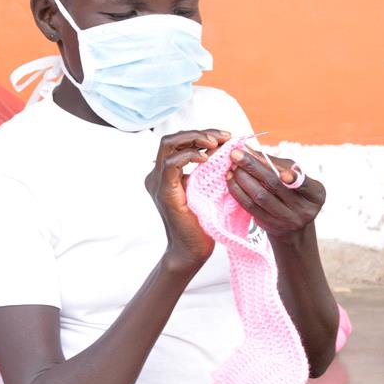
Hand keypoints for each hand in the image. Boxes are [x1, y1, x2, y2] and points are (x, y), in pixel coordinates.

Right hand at [145, 129, 231, 273]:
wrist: (192, 250)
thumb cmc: (203, 223)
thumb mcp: (206, 189)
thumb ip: (208, 170)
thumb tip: (226, 149)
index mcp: (166, 174)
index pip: (179, 142)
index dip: (201, 135)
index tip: (225, 136)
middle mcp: (157, 175)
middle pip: (172, 139)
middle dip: (199, 133)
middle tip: (223, 136)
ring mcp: (158, 182)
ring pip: (169, 145)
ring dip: (195, 139)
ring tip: (216, 143)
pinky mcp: (164, 191)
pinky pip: (172, 163)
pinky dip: (190, 156)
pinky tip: (207, 159)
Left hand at [226, 147, 325, 240]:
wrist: (293, 226)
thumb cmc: (294, 191)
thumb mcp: (295, 176)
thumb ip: (277, 164)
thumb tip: (251, 150)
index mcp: (316, 194)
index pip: (304, 183)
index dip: (292, 176)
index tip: (277, 168)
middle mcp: (304, 210)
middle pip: (275, 186)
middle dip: (253, 167)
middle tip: (236, 154)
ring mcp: (287, 220)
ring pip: (260, 197)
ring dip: (243, 179)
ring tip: (232, 166)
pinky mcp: (270, 226)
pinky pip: (250, 207)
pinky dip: (239, 192)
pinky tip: (231, 180)